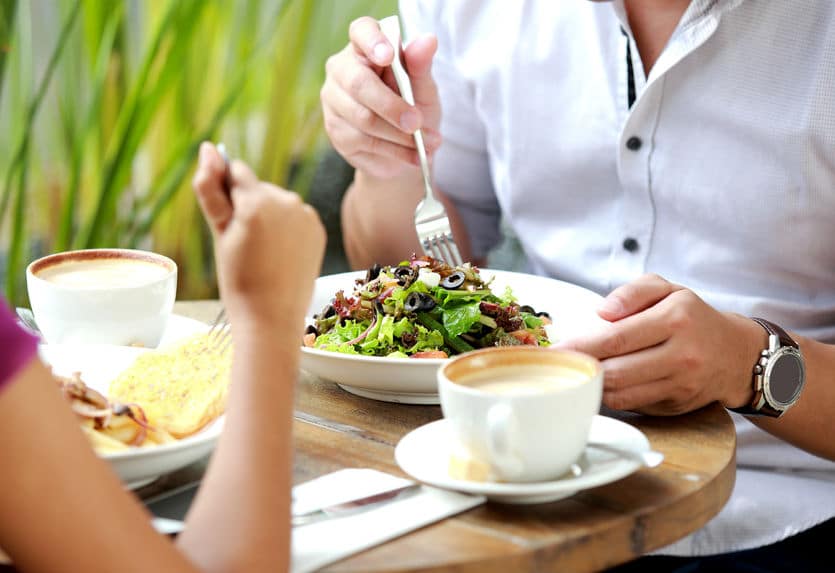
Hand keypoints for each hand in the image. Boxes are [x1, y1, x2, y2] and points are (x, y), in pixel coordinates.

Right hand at [192, 142, 325, 327]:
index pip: (236, 171)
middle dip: (247, 206)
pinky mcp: (317, 228)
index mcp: (257, 200)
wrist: (272, 318)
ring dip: (266, 217)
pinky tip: (280, 253)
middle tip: (243, 246)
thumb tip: (206, 148)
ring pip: (276, 202)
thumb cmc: (238, 279)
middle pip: (257, 187)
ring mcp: (305, 214)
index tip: (228, 222)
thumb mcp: (219, 234)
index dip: (227, 195)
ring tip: (262, 253)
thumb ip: (211, 188)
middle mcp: (286, 200)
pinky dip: (285, 229)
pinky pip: (294, 217)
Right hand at [321, 16, 441, 178]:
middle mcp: (342, 69)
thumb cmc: (414, 110)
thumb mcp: (424, 89)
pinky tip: (414, 155)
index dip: (373, 41)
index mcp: (365, 48)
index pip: (361, 32)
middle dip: (392, 106)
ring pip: (363, 117)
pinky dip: (395, 150)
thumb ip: (421, 67)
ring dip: (399, 134)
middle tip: (417, 122)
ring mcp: (334, 100)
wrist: (406, 153)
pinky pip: (364, 140)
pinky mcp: (335, 130)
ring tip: (427, 144)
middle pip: (359, 82)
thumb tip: (428, 40)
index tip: (389, 57)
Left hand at [557, 274, 763, 415]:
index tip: (555, 350)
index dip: (581, 346)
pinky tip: (599, 385)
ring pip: (621, 394)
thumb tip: (602, 312)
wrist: (736, 354)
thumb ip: (631, 293)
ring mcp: (681, 385)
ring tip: (574, 374)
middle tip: (558, 364)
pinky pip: (633, 405)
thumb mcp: (667, 289)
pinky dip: (611, 396)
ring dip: (592, 386)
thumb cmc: (692, 317)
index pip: (617, 338)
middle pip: (616, 371)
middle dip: (582, 369)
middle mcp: (682, 355)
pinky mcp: (678, 406)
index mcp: (676, 319)